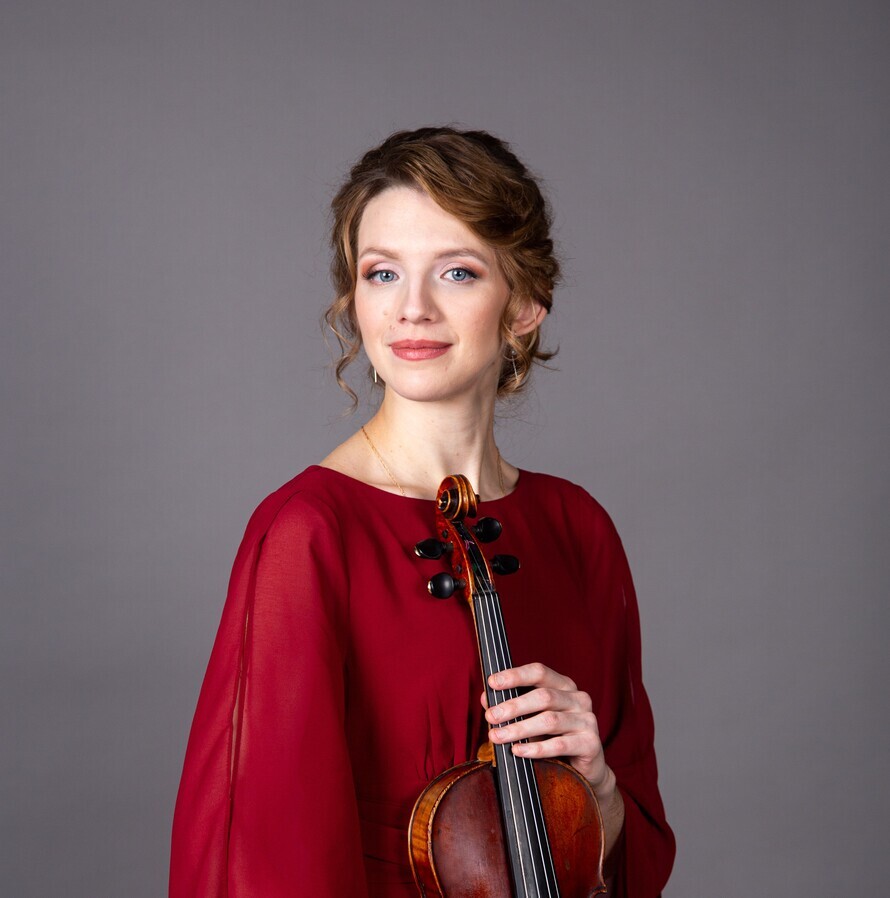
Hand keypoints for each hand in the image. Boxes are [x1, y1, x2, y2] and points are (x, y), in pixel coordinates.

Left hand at [482, 662, 613, 798]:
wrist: (584, 769)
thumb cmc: (553, 738)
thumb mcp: (530, 719)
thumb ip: (511, 707)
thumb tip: (486, 698)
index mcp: (564, 685)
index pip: (539, 672)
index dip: (515, 675)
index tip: (492, 683)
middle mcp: (578, 698)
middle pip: (543, 696)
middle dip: (513, 706)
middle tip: (491, 716)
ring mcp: (587, 720)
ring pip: (550, 720)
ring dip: (519, 729)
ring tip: (497, 736)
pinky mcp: (591, 743)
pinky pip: (560, 744)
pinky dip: (536, 748)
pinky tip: (518, 751)